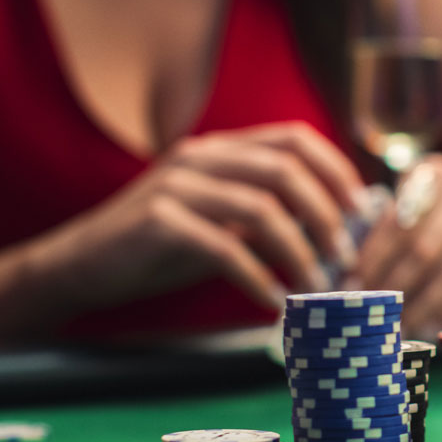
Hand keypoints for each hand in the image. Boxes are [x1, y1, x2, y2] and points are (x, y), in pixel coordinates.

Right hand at [31, 122, 363, 312]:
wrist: (79, 267)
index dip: (336, 170)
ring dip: (299, 253)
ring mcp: (177, 185)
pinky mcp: (157, 221)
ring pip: (261, 209)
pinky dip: (257, 277)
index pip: (294, 138)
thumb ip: (265, 215)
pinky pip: (224, 248)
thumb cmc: (157, 248)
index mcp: (220, 149)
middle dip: (326, 216)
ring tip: (318, 289)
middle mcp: (201, 157)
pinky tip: (273, 303)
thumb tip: (333, 230)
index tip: (362, 212)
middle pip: (285, 171)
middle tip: (346, 259)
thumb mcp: (218, 222)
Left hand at [350, 154, 441, 334]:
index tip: (352, 288)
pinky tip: (437, 325)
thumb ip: (388, 231)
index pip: (396, 220)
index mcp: (432, 173)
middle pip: (423, 246)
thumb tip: (346, 278)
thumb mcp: (422, 213)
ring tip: (404, 327)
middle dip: (395, 286)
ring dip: (425, 304)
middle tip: (377, 314)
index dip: (372, 258)